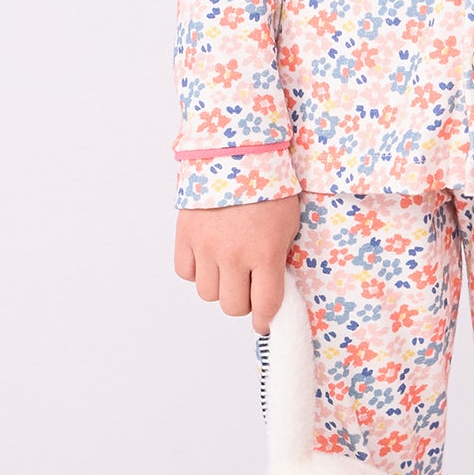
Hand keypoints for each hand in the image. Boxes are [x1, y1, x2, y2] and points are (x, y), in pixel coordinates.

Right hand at [174, 198, 301, 329]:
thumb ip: (278, 258)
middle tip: (248, 287)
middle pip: (232, 306)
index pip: (264, 305)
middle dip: (243, 301)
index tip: (264, 321)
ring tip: (228, 267)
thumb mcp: (288, 224)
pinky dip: (197, 271)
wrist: (235, 153)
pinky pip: (186, 273)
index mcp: (265, 253)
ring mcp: (206, 247)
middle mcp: (233, 255)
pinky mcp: (185, 236)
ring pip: (207, 293)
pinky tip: (209, 257)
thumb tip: (271, 288)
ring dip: (220, 286)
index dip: (265, 319)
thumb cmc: (269, 186)